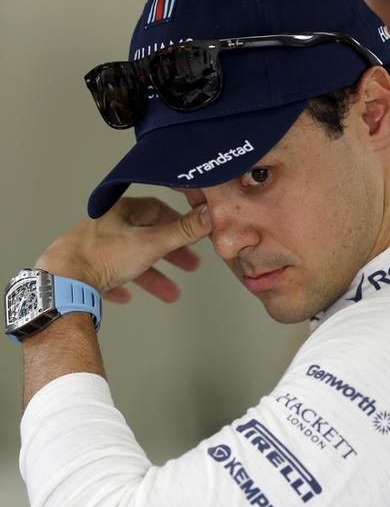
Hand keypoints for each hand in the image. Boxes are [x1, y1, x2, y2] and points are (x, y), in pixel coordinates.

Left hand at [35, 196, 210, 302]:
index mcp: (122, 212)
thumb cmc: (101, 256)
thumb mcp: (151, 243)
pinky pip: (106, 276)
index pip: (156, 210)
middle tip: (188, 265)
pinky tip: (127, 296)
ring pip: (130, 261)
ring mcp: (94, 248)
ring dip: (152, 277)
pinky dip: (121, 285)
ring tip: (170, 293)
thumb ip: (182, 232)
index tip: (191, 234)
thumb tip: (208, 216)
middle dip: (170, 255)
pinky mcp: (83, 269)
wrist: (64, 279)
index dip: (177, 223)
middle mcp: (107, 226)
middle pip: (146, 238)